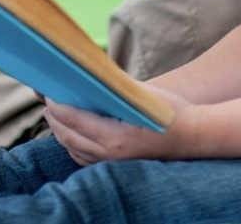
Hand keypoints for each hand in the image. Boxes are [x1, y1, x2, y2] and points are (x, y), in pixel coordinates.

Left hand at [43, 86, 195, 164]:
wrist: (194, 137)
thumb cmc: (170, 111)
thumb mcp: (141, 93)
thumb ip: (113, 86)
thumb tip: (89, 74)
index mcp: (116, 136)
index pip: (75, 121)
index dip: (58, 107)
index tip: (48, 94)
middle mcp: (111, 154)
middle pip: (69, 137)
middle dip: (55, 119)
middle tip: (46, 101)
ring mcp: (114, 164)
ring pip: (75, 150)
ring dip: (61, 133)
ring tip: (54, 115)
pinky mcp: (117, 166)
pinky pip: (86, 159)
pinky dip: (73, 146)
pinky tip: (71, 133)